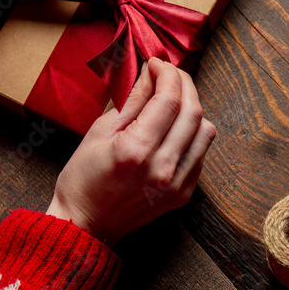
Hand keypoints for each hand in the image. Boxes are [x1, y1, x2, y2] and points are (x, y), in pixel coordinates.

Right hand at [46, 58, 216, 244]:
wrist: (84, 226)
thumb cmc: (83, 178)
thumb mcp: (100, 132)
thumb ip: (132, 101)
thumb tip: (151, 73)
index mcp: (136, 150)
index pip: (169, 99)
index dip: (167, 74)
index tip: (157, 64)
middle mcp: (162, 168)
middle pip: (192, 111)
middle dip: (184, 84)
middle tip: (169, 74)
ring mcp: (177, 184)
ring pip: (204, 131)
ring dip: (193, 107)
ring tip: (173, 99)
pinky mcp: (183, 194)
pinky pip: (202, 153)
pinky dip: (193, 133)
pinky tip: (175, 127)